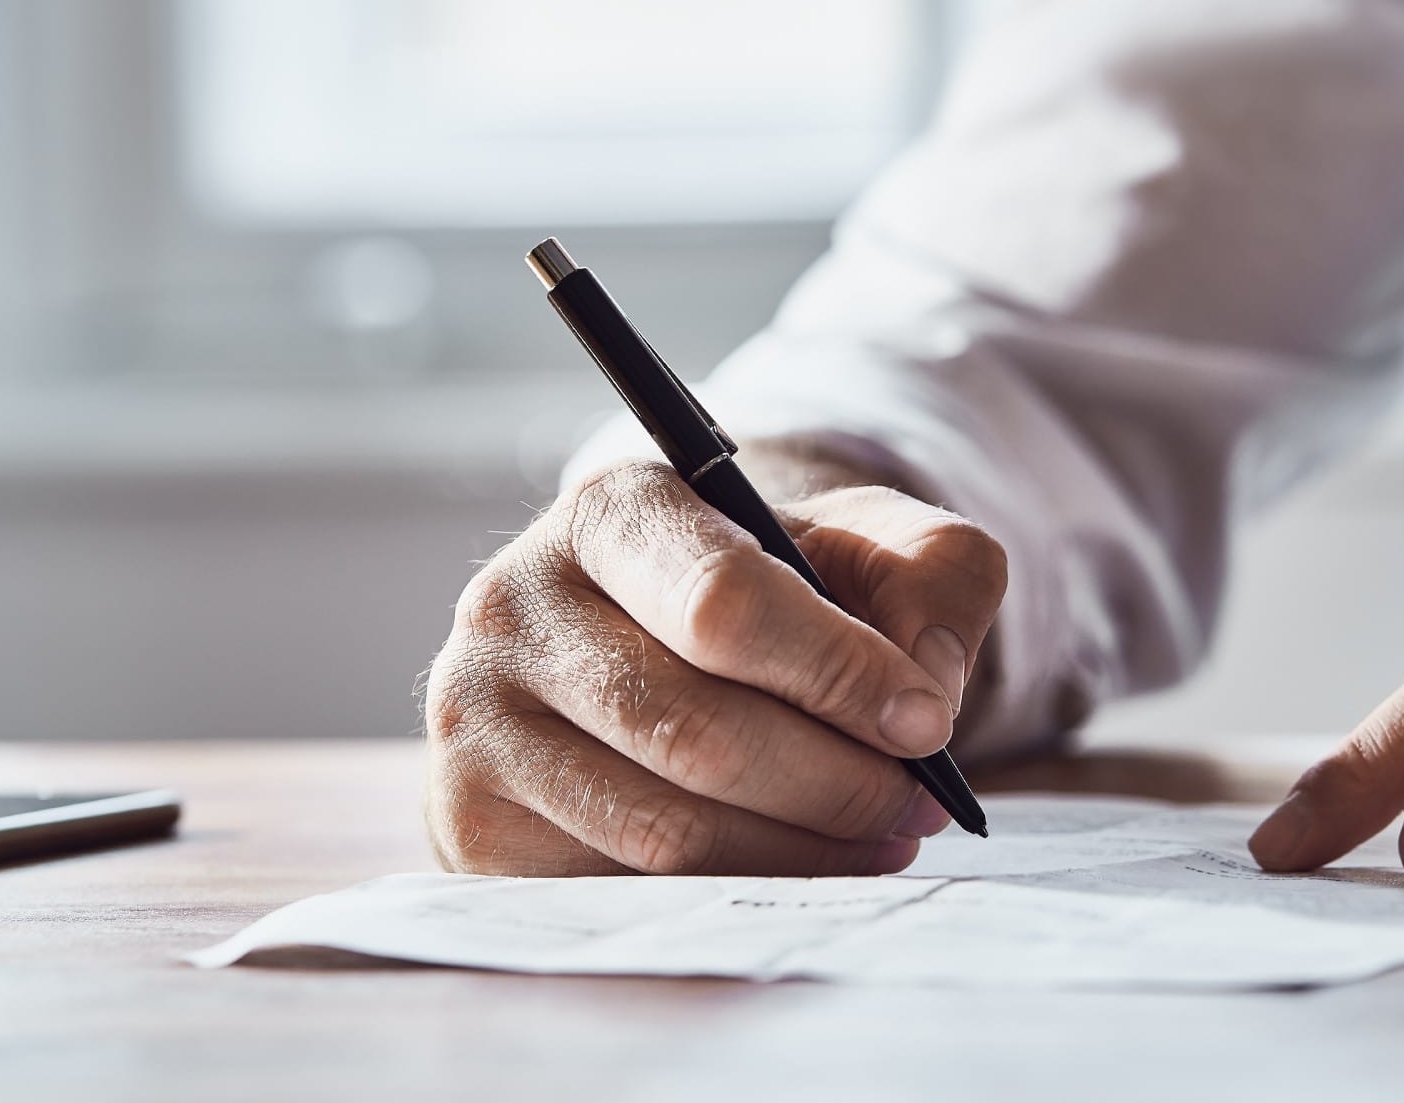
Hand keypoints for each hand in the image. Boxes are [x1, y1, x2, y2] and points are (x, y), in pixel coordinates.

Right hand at [424, 457, 1007, 876]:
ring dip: (798, 853)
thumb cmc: (772, 588)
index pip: (722, 602)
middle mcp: (513, 604)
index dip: (838, 673)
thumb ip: (932, 579)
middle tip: (917, 805)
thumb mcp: (863, 542)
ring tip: (877, 838)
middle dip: (836, 782)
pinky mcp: (471, 823)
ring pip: (664, 830)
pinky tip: (788, 865)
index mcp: (611, 511)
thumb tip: (928, 690)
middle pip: (697, 733)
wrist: (650, 637)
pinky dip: (730, 893)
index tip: (926, 724)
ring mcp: (475, 720)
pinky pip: (620, 893)